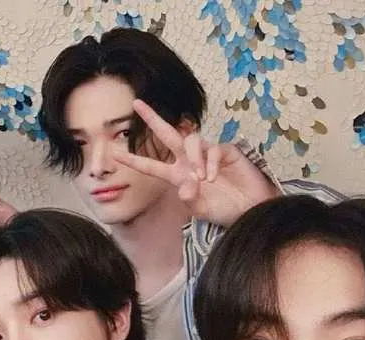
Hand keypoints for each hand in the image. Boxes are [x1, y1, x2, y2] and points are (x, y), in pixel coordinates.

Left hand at [115, 100, 278, 224]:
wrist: (250, 208)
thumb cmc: (224, 210)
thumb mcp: (202, 210)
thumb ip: (191, 200)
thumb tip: (186, 186)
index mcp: (177, 176)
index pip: (151, 165)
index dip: (133, 160)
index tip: (114, 153)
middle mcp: (189, 162)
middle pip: (168, 135)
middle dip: (152, 119)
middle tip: (137, 104)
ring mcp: (206, 154)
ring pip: (191, 141)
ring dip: (194, 159)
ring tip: (202, 179)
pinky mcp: (226, 151)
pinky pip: (213, 149)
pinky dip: (210, 162)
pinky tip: (213, 176)